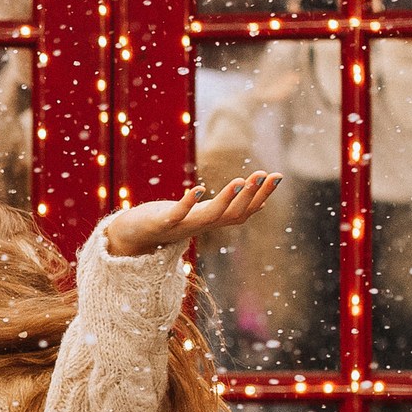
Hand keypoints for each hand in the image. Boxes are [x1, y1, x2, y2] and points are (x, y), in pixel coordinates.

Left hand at [101, 174, 280, 256]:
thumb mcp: (202, 214)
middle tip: (267, 175)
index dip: (262, 196)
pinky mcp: (162, 224)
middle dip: (252, 195)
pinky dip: (188, 204)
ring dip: (228, 199)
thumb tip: (259, 203)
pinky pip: (177, 215)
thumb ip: (226, 209)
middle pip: (234, 215)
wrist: (133, 236)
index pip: (244, 211)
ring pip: (211, 216)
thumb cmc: (170, 221)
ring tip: (241, 179)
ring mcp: (183, 226)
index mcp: (212, 221)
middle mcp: (202, 226)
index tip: (278, 176)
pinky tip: (197, 189)